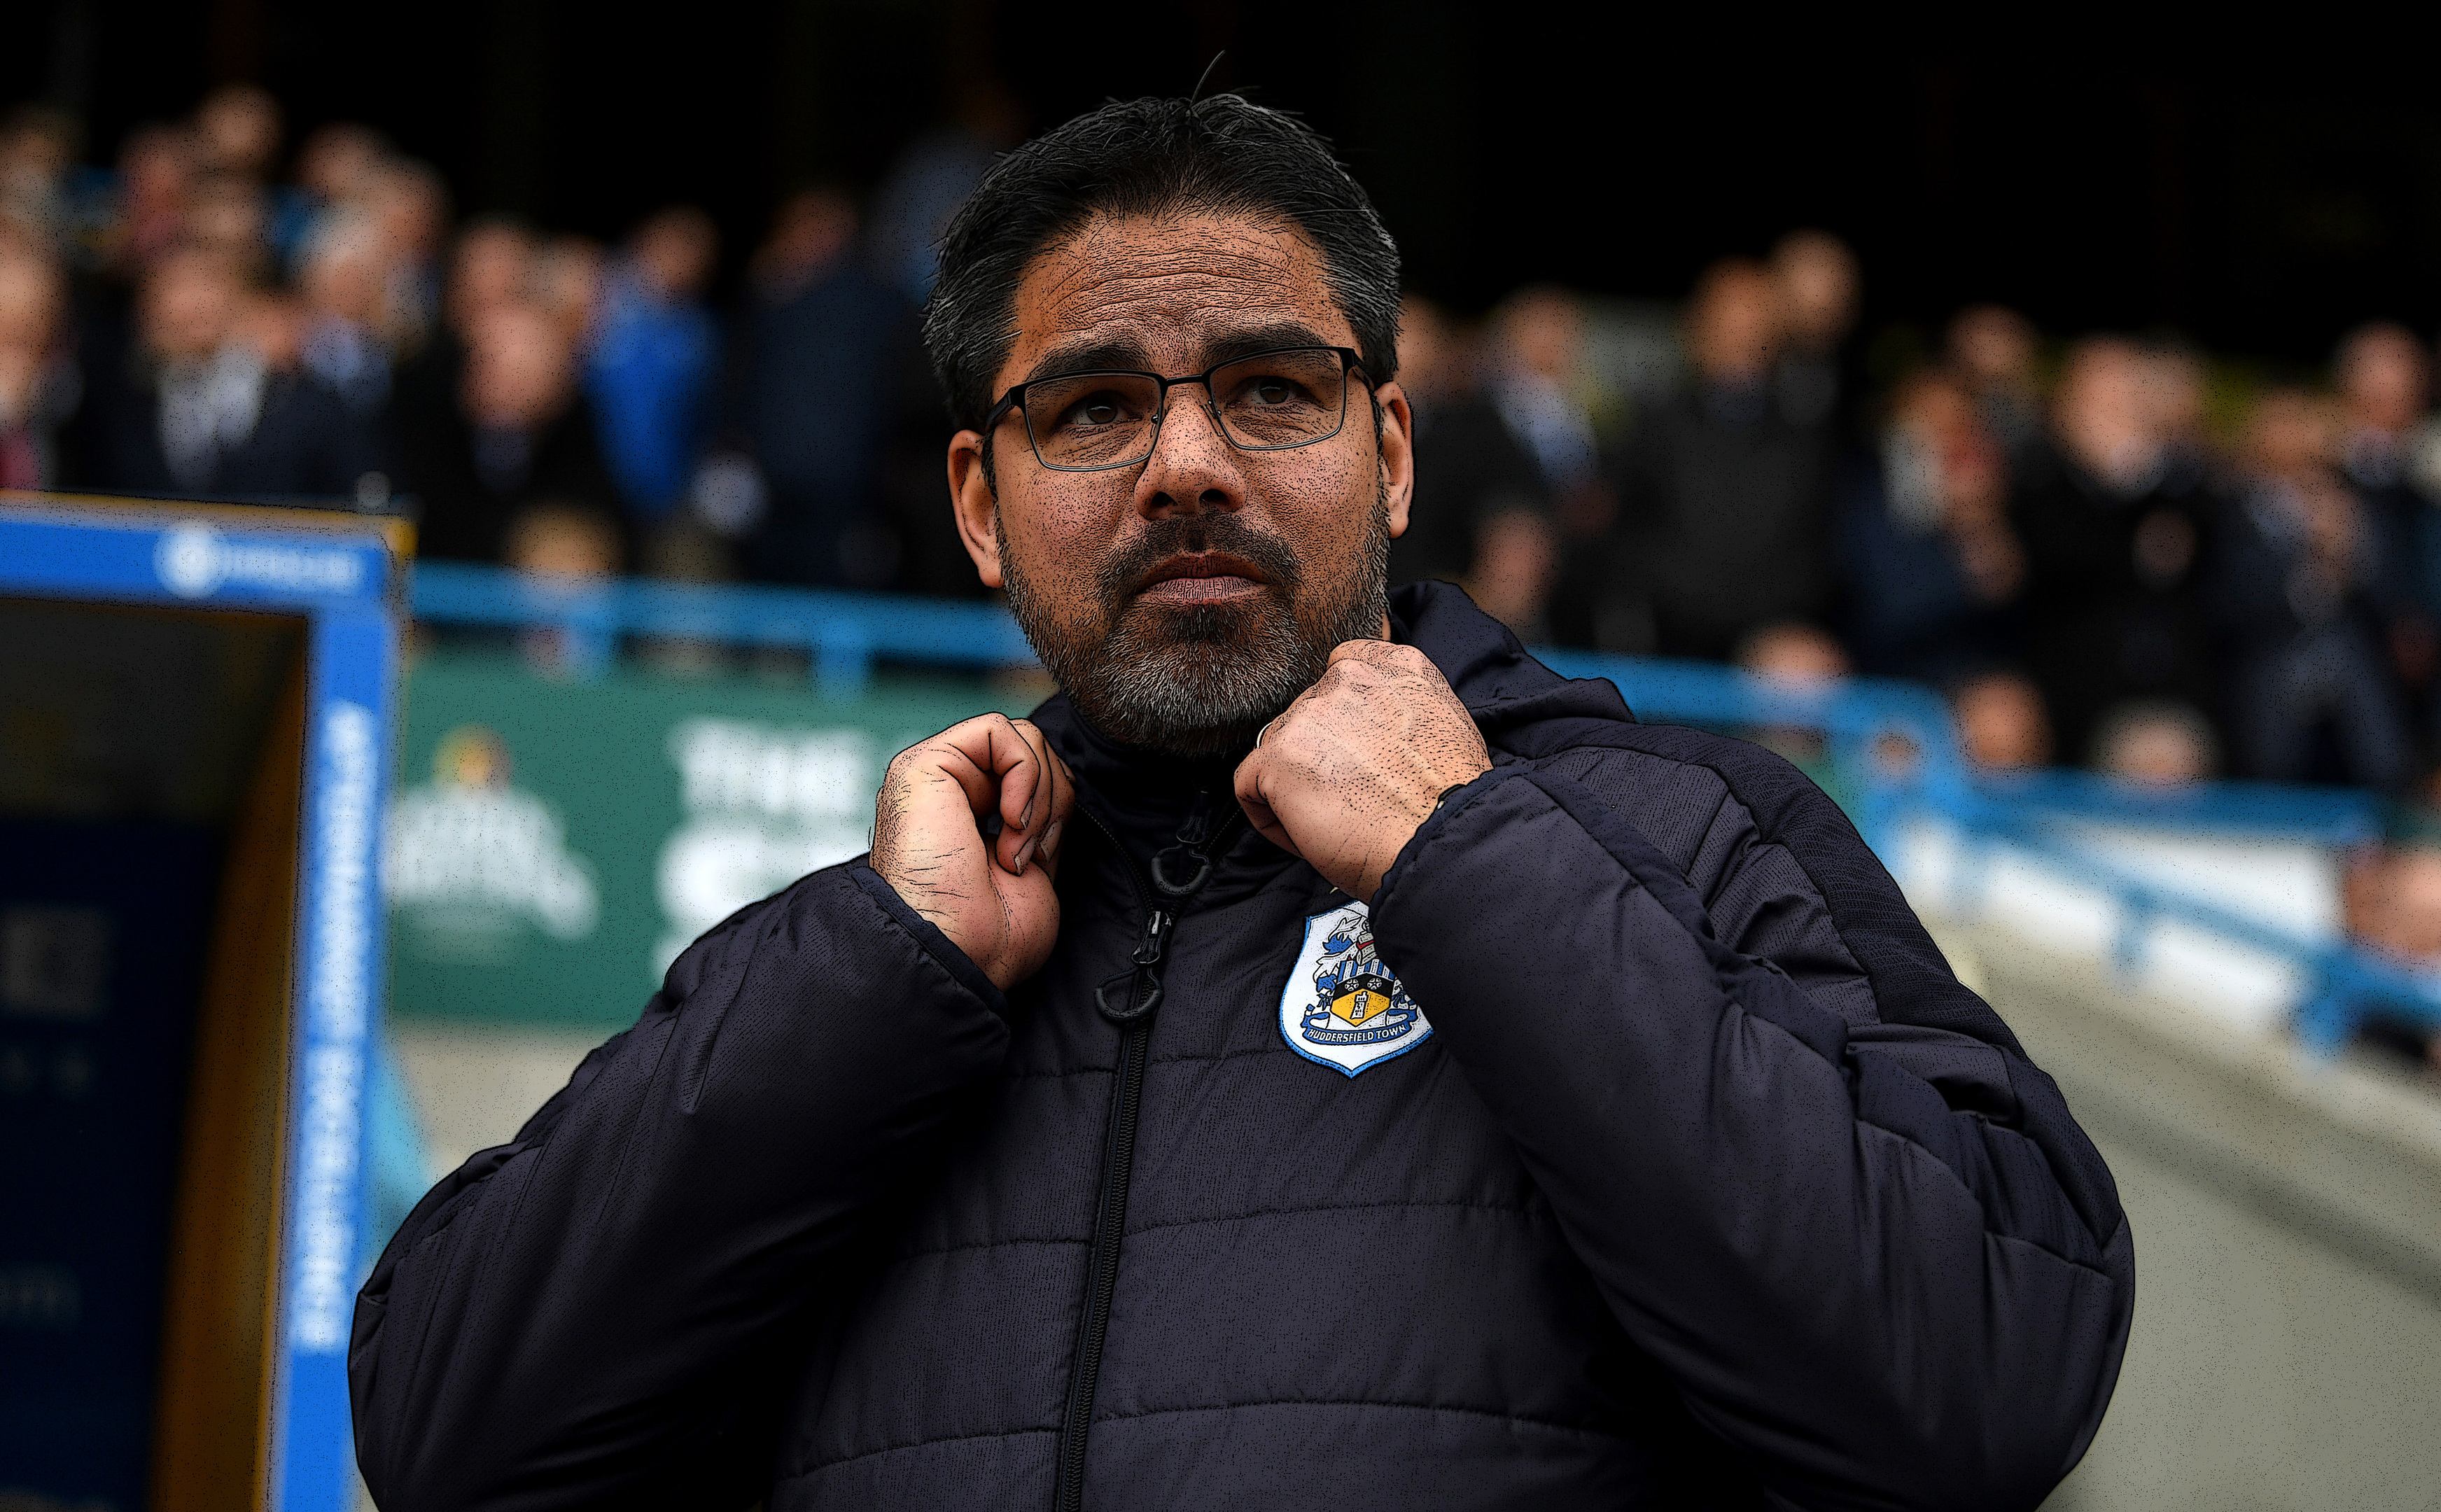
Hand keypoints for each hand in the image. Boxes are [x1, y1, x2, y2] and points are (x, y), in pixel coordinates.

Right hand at [871, 714, 1072, 989]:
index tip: (1043, 856)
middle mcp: (950, 790)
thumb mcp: (1032, 863)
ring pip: (1023, 738)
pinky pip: (999, 732)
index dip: (1058, 805)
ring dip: (1041, 794)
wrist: (955, 954)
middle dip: (1054, 800)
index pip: (1035, 774)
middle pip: (1034, 750)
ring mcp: (935, 774)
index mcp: (970, 814)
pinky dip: (1024, 774)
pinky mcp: (924, 763)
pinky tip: (1009, 821)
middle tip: (1032, 853)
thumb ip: (1040, 816)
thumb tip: (1061, 782)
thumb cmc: (989, 934)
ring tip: (1017, 846)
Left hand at [1234, 641, 1489, 901]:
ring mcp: (1309, 712)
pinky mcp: (1278, 753)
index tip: (1359, 760)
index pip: (1341, 673)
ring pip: (1280, 752)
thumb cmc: (1451, 806)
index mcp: (1395, 666)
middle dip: (1322, 759)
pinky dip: (1272, 820)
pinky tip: (1312, 836)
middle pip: (1308, 718)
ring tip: (1340, 822)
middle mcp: (1349, 678)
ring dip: (1298, 789)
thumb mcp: (1444, 727)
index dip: (1343, 724)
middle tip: (1355, 800)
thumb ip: (1402, 708)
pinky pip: (1250, 787)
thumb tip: (1374, 728)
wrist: (1443, 843)